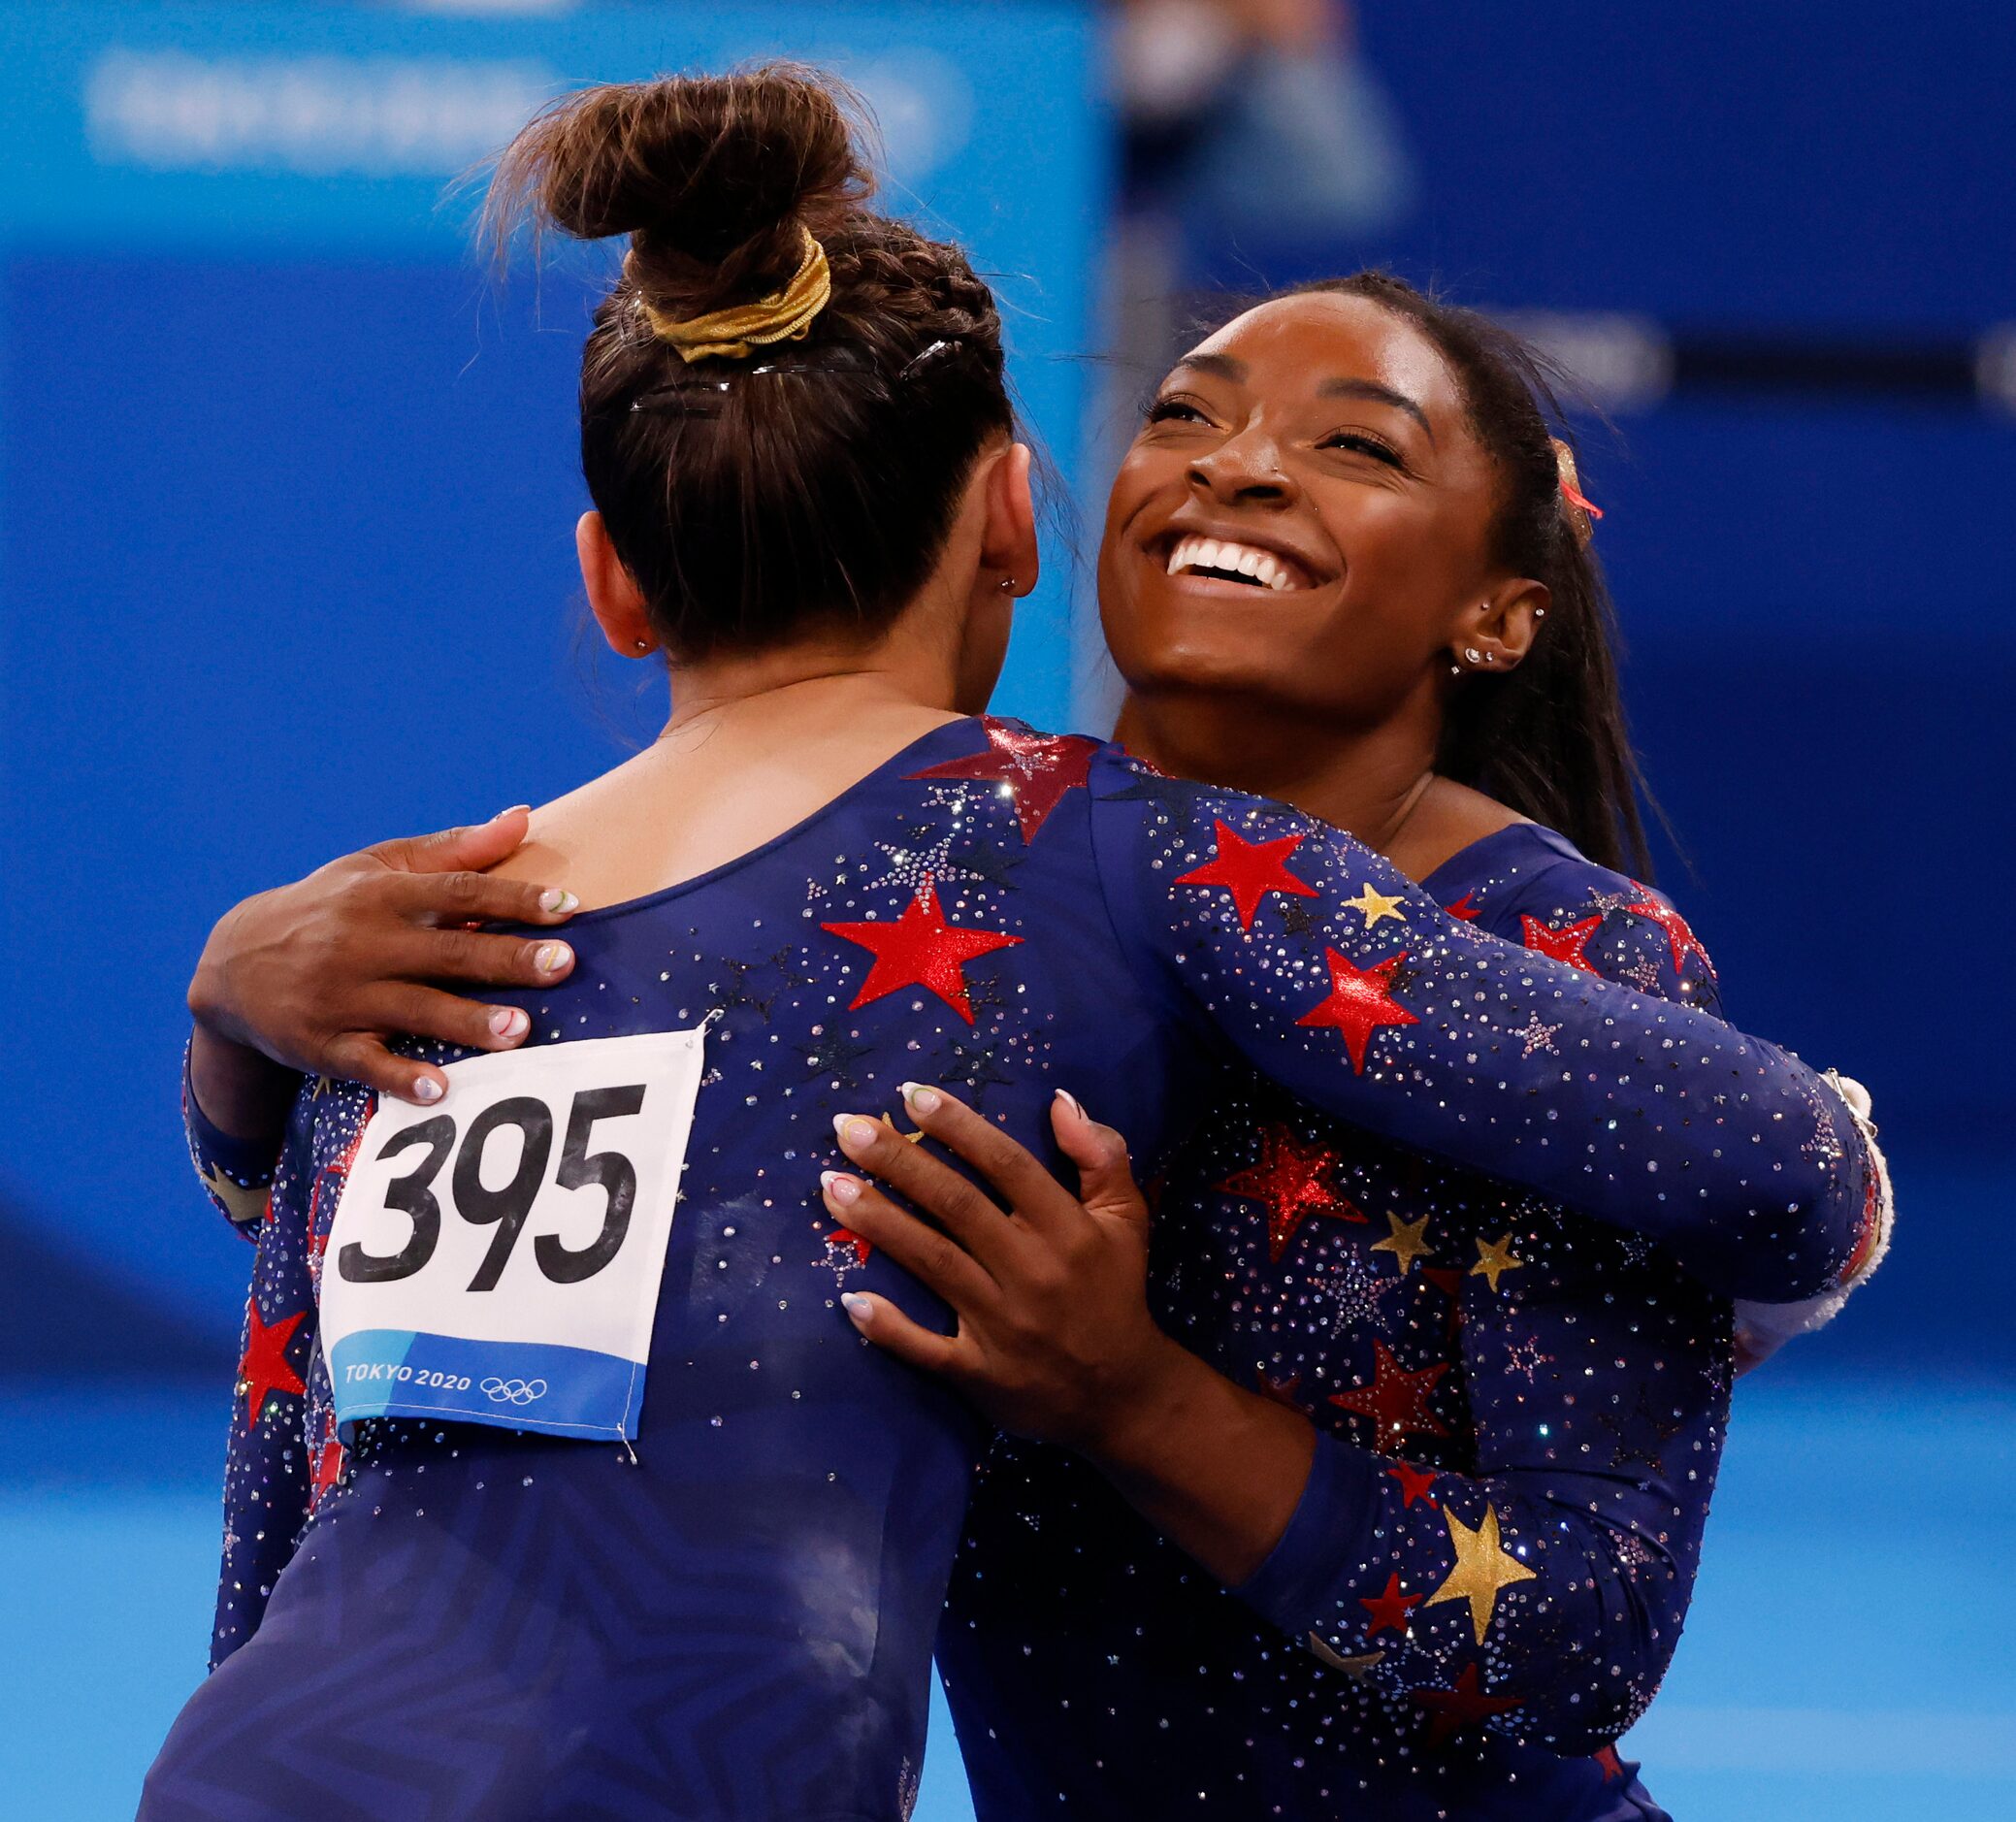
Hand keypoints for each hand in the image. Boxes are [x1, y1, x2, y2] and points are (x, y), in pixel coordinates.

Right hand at [187, 807, 579, 1109]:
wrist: (230, 964)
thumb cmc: (328, 908)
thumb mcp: (376, 867)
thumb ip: (453, 849)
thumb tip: (523, 817)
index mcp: (382, 895)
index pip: (458, 892)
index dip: (514, 898)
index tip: (568, 906)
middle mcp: (362, 943)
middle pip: (446, 952)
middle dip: (507, 959)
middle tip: (564, 964)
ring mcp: (340, 996)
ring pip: (414, 1010)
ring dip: (468, 1022)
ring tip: (522, 1031)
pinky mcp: (319, 1043)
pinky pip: (365, 1063)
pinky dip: (399, 1077)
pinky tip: (440, 1091)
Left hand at [821, 1084, 1182, 1453]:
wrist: (1123, 1395)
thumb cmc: (1115, 1293)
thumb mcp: (1127, 1219)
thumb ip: (1101, 1155)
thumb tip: (1060, 1100)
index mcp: (1067, 1229)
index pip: (1006, 1164)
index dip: (958, 1127)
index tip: (911, 1095)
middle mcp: (1031, 1270)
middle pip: (955, 1205)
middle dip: (897, 1162)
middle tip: (847, 1129)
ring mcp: (1002, 1325)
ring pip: (932, 1262)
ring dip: (878, 1221)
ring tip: (830, 1186)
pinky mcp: (981, 1374)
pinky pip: (926, 1349)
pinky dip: (888, 1327)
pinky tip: (849, 1299)